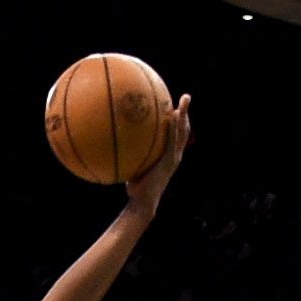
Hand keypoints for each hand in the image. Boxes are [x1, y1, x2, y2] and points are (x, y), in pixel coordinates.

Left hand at [123, 96, 194, 214]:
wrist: (143, 203)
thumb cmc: (135, 188)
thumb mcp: (134, 167)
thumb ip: (131, 154)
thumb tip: (115, 141)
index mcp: (169, 156)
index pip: (177, 134)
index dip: (179, 120)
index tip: (176, 105)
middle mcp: (174, 155)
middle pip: (184, 129)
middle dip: (186, 112)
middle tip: (186, 97)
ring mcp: (173, 158)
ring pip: (182, 132)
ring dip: (184, 115)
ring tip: (184, 101)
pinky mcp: (169, 161)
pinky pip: (172, 140)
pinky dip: (173, 127)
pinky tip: (171, 115)